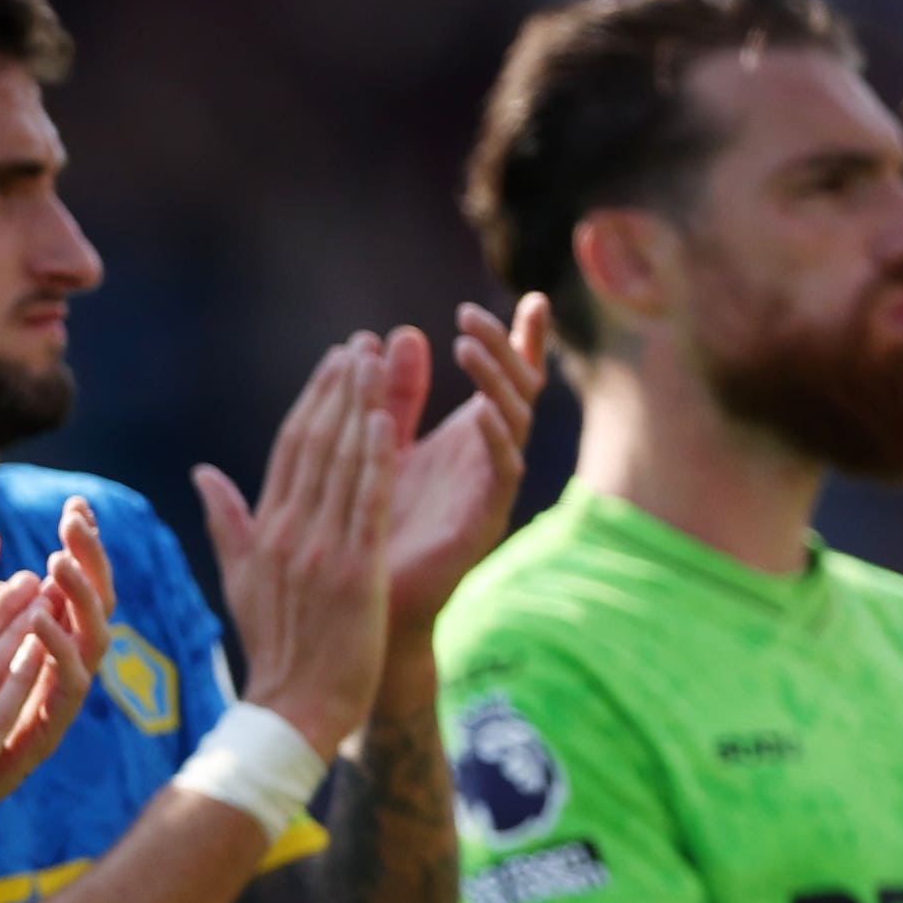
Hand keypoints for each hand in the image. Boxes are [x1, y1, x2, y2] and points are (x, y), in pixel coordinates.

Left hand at [0, 498, 118, 810]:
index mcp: (39, 645)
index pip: (71, 586)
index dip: (80, 546)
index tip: (76, 504)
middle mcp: (56, 671)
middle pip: (94, 607)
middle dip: (91, 562)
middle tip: (77, 523)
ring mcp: (54, 704)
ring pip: (92, 643)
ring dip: (80, 601)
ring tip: (59, 566)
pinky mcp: (43, 736)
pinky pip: (67, 690)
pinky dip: (58, 653)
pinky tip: (40, 621)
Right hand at [194, 335, 396, 755]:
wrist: (293, 709)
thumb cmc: (275, 651)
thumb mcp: (241, 582)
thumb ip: (227, 523)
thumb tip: (204, 473)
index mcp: (266, 532)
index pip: (289, 449)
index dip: (314, 399)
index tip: (336, 360)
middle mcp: (289, 533)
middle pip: (316, 444)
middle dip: (341, 388)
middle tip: (364, 342)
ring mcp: (321, 551)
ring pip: (343, 464)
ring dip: (363, 407)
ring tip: (382, 360)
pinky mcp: (354, 572)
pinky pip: (366, 505)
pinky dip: (376, 461)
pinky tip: (387, 420)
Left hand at [380, 298, 551, 637]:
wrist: (371, 604)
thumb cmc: (376, 526)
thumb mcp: (383, 446)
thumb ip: (395, 395)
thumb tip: (401, 332)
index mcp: (470, 437)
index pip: (508, 377)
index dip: (522, 339)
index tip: (532, 298)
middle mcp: (489, 456)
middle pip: (518, 387)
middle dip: (501, 348)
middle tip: (470, 316)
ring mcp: (492, 486)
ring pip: (515, 420)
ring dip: (494, 381)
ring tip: (466, 346)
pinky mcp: (487, 519)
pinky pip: (505, 470)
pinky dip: (497, 438)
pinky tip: (481, 413)